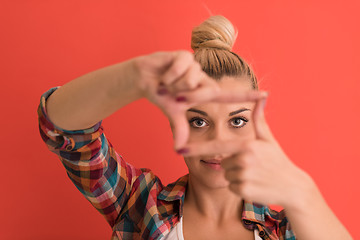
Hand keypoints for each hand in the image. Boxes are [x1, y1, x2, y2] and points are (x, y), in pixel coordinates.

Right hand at [133, 50, 267, 148]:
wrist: (144, 79)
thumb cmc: (162, 95)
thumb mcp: (172, 114)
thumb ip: (180, 128)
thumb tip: (178, 150)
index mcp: (204, 91)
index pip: (228, 96)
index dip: (246, 96)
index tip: (266, 95)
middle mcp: (203, 78)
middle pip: (208, 92)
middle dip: (188, 97)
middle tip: (172, 95)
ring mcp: (195, 65)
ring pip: (192, 80)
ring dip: (174, 86)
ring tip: (166, 83)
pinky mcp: (185, 55)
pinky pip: (181, 68)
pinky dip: (169, 76)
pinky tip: (163, 75)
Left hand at [178, 96, 313, 207]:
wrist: (293, 187)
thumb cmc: (279, 161)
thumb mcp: (268, 139)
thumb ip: (259, 119)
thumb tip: (261, 96)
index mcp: (246, 145)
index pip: (216, 146)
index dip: (197, 147)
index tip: (179, 149)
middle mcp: (243, 160)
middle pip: (222, 162)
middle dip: (233, 164)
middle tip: (252, 166)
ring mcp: (243, 176)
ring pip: (226, 175)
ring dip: (236, 176)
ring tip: (254, 175)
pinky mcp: (244, 191)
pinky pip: (231, 187)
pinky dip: (240, 187)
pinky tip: (255, 185)